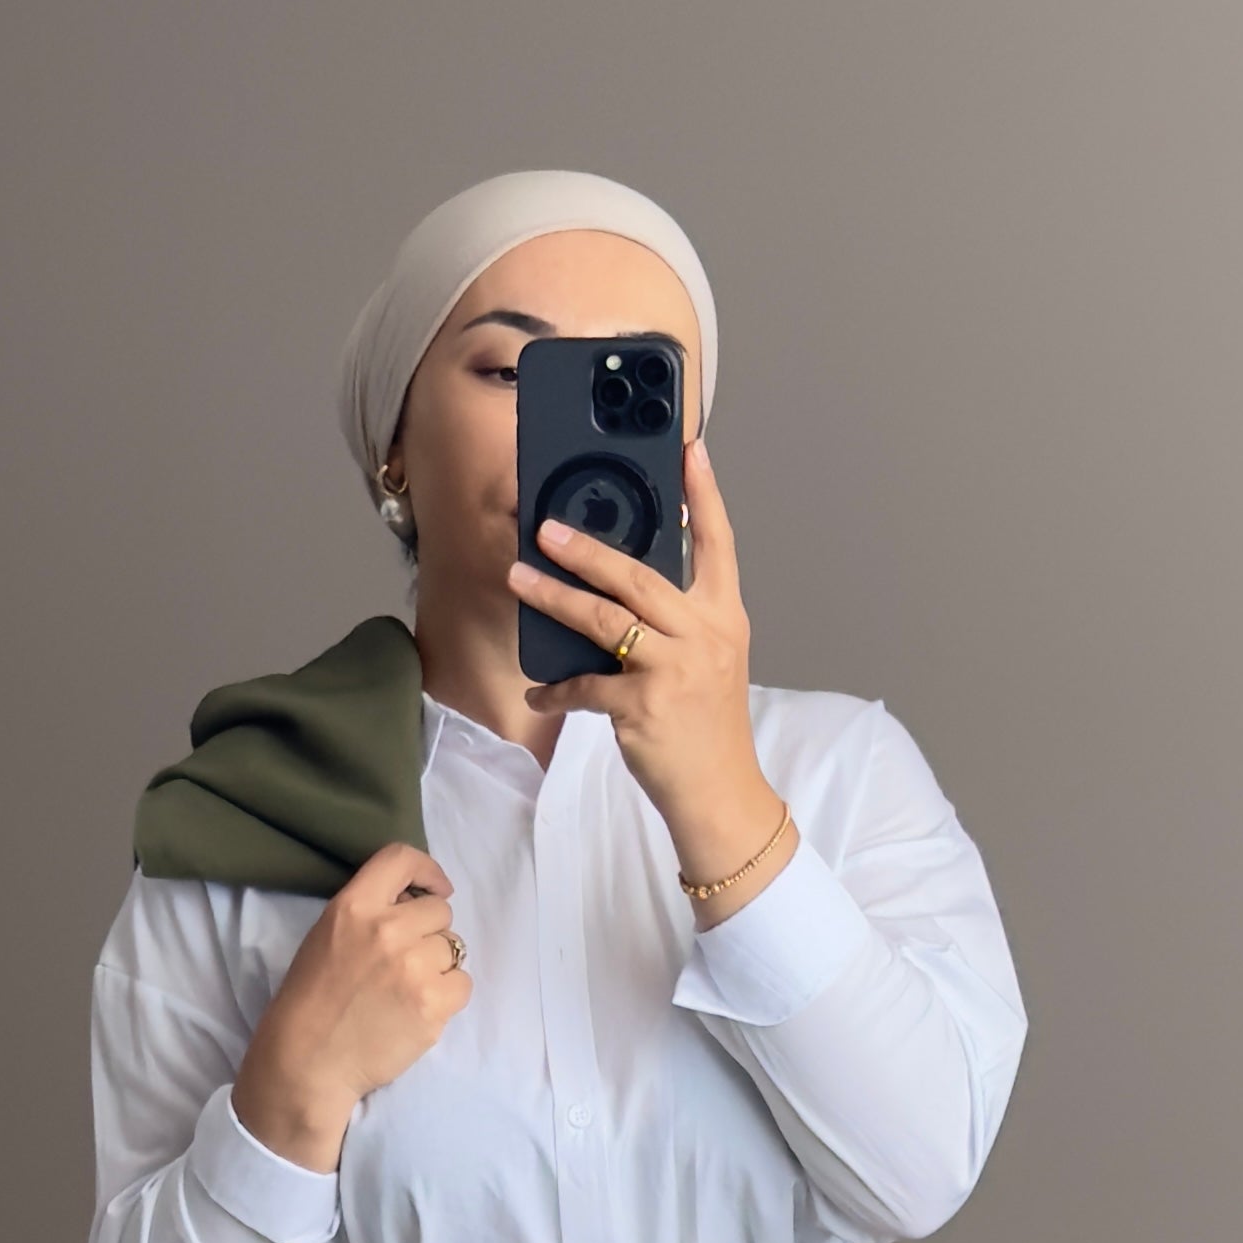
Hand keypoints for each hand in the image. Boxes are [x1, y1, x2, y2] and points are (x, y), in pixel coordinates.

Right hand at [230, 840, 470, 1170]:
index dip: (427, 870)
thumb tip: (417, 903)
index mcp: (353, 907)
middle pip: (440, 912)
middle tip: (405, 961)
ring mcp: (413, 968)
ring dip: (438, 966)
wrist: (308, 1061)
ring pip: (454, 949)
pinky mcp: (433, 1005)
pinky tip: (417, 1010)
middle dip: (429, 932)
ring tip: (407, 990)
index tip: (435, 887)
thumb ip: (369, 913)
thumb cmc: (312, 1000)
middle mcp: (387, 930)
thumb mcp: (327, 936)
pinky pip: (462, 984)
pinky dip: (447, 997)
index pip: (401, 859)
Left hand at [507, 435, 795, 916]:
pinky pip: (586, 685)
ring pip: (604, 620)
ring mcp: (675, 670)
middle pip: (640, 576)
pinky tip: (541, 691)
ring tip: (519, 579)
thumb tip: (622, 583)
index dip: (704, 494)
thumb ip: (678, 619)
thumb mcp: (709, 660)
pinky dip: (558, 688)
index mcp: (723, 617)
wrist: (719, 794)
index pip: (718, 543)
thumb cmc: (707, 725)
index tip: (690, 448)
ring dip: (554, 597)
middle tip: (546, 528)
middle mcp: (704, 635)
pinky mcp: (644, 707)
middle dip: (588, 549)